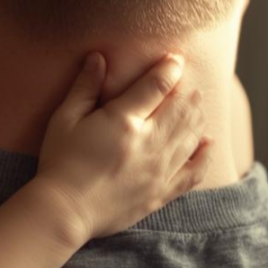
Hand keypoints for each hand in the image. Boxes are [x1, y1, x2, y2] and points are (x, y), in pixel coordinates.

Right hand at [36, 53, 209, 245]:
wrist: (65, 211)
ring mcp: (159, 170)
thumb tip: (99, 57)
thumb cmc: (59, 162)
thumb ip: (84, 87)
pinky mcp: (162, 192)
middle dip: (188, 92)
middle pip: (182, 109)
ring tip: (198, 105)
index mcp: (123, 121)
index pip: (157, 86)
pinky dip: (204, 155)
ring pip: (191, 135)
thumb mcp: (64, 119)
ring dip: (198, 116)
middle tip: (189, 83)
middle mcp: (148, 143)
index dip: (170, 68)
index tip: (175, 59)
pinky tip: (208, 143)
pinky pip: (194, 171)